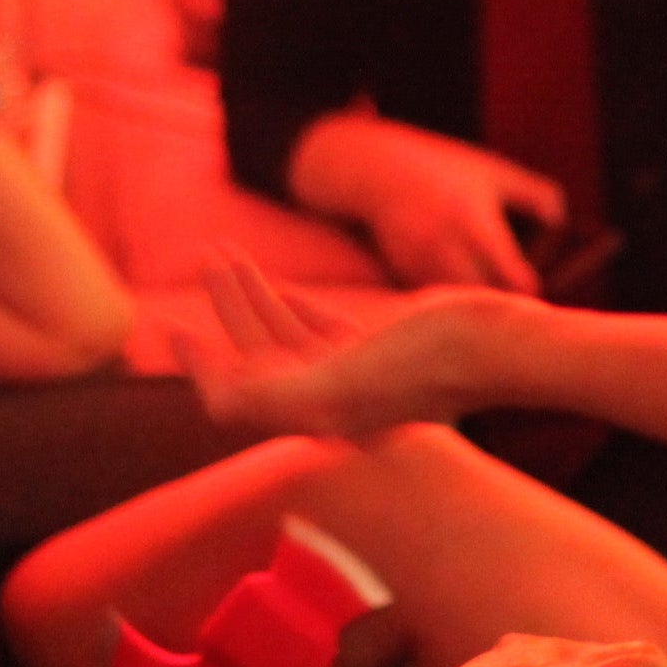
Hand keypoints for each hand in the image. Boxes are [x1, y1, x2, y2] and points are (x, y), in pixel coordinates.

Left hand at [182, 252, 505, 442]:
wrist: (493, 347)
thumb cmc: (424, 362)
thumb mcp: (342, 376)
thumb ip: (278, 392)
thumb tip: (216, 401)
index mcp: (314, 411)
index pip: (237, 396)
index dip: (202, 366)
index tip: (173, 329)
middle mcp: (328, 400)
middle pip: (257, 356)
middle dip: (226, 310)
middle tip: (206, 259)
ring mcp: (354, 376)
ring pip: (286, 336)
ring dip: (253, 296)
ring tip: (227, 254)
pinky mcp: (379, 353)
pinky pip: (322, 333)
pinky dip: (295, 310)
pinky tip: (283, 290)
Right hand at [292, 112, 560, 291]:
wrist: (376, 168)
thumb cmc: (447, 169)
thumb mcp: (496, 171)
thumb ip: (538, 195)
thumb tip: (561, 226)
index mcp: (476, 222)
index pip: (515, 281)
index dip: (532, 292)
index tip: (536, 288)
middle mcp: (446, 248)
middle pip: (489, 303)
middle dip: (505, 304)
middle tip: (517, 301)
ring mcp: (420, 265)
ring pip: (461, 306)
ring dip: (476, 305)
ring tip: (489, 296)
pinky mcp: (402, 274)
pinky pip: (437, 299)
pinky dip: (451, 299)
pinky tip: (459, 285)